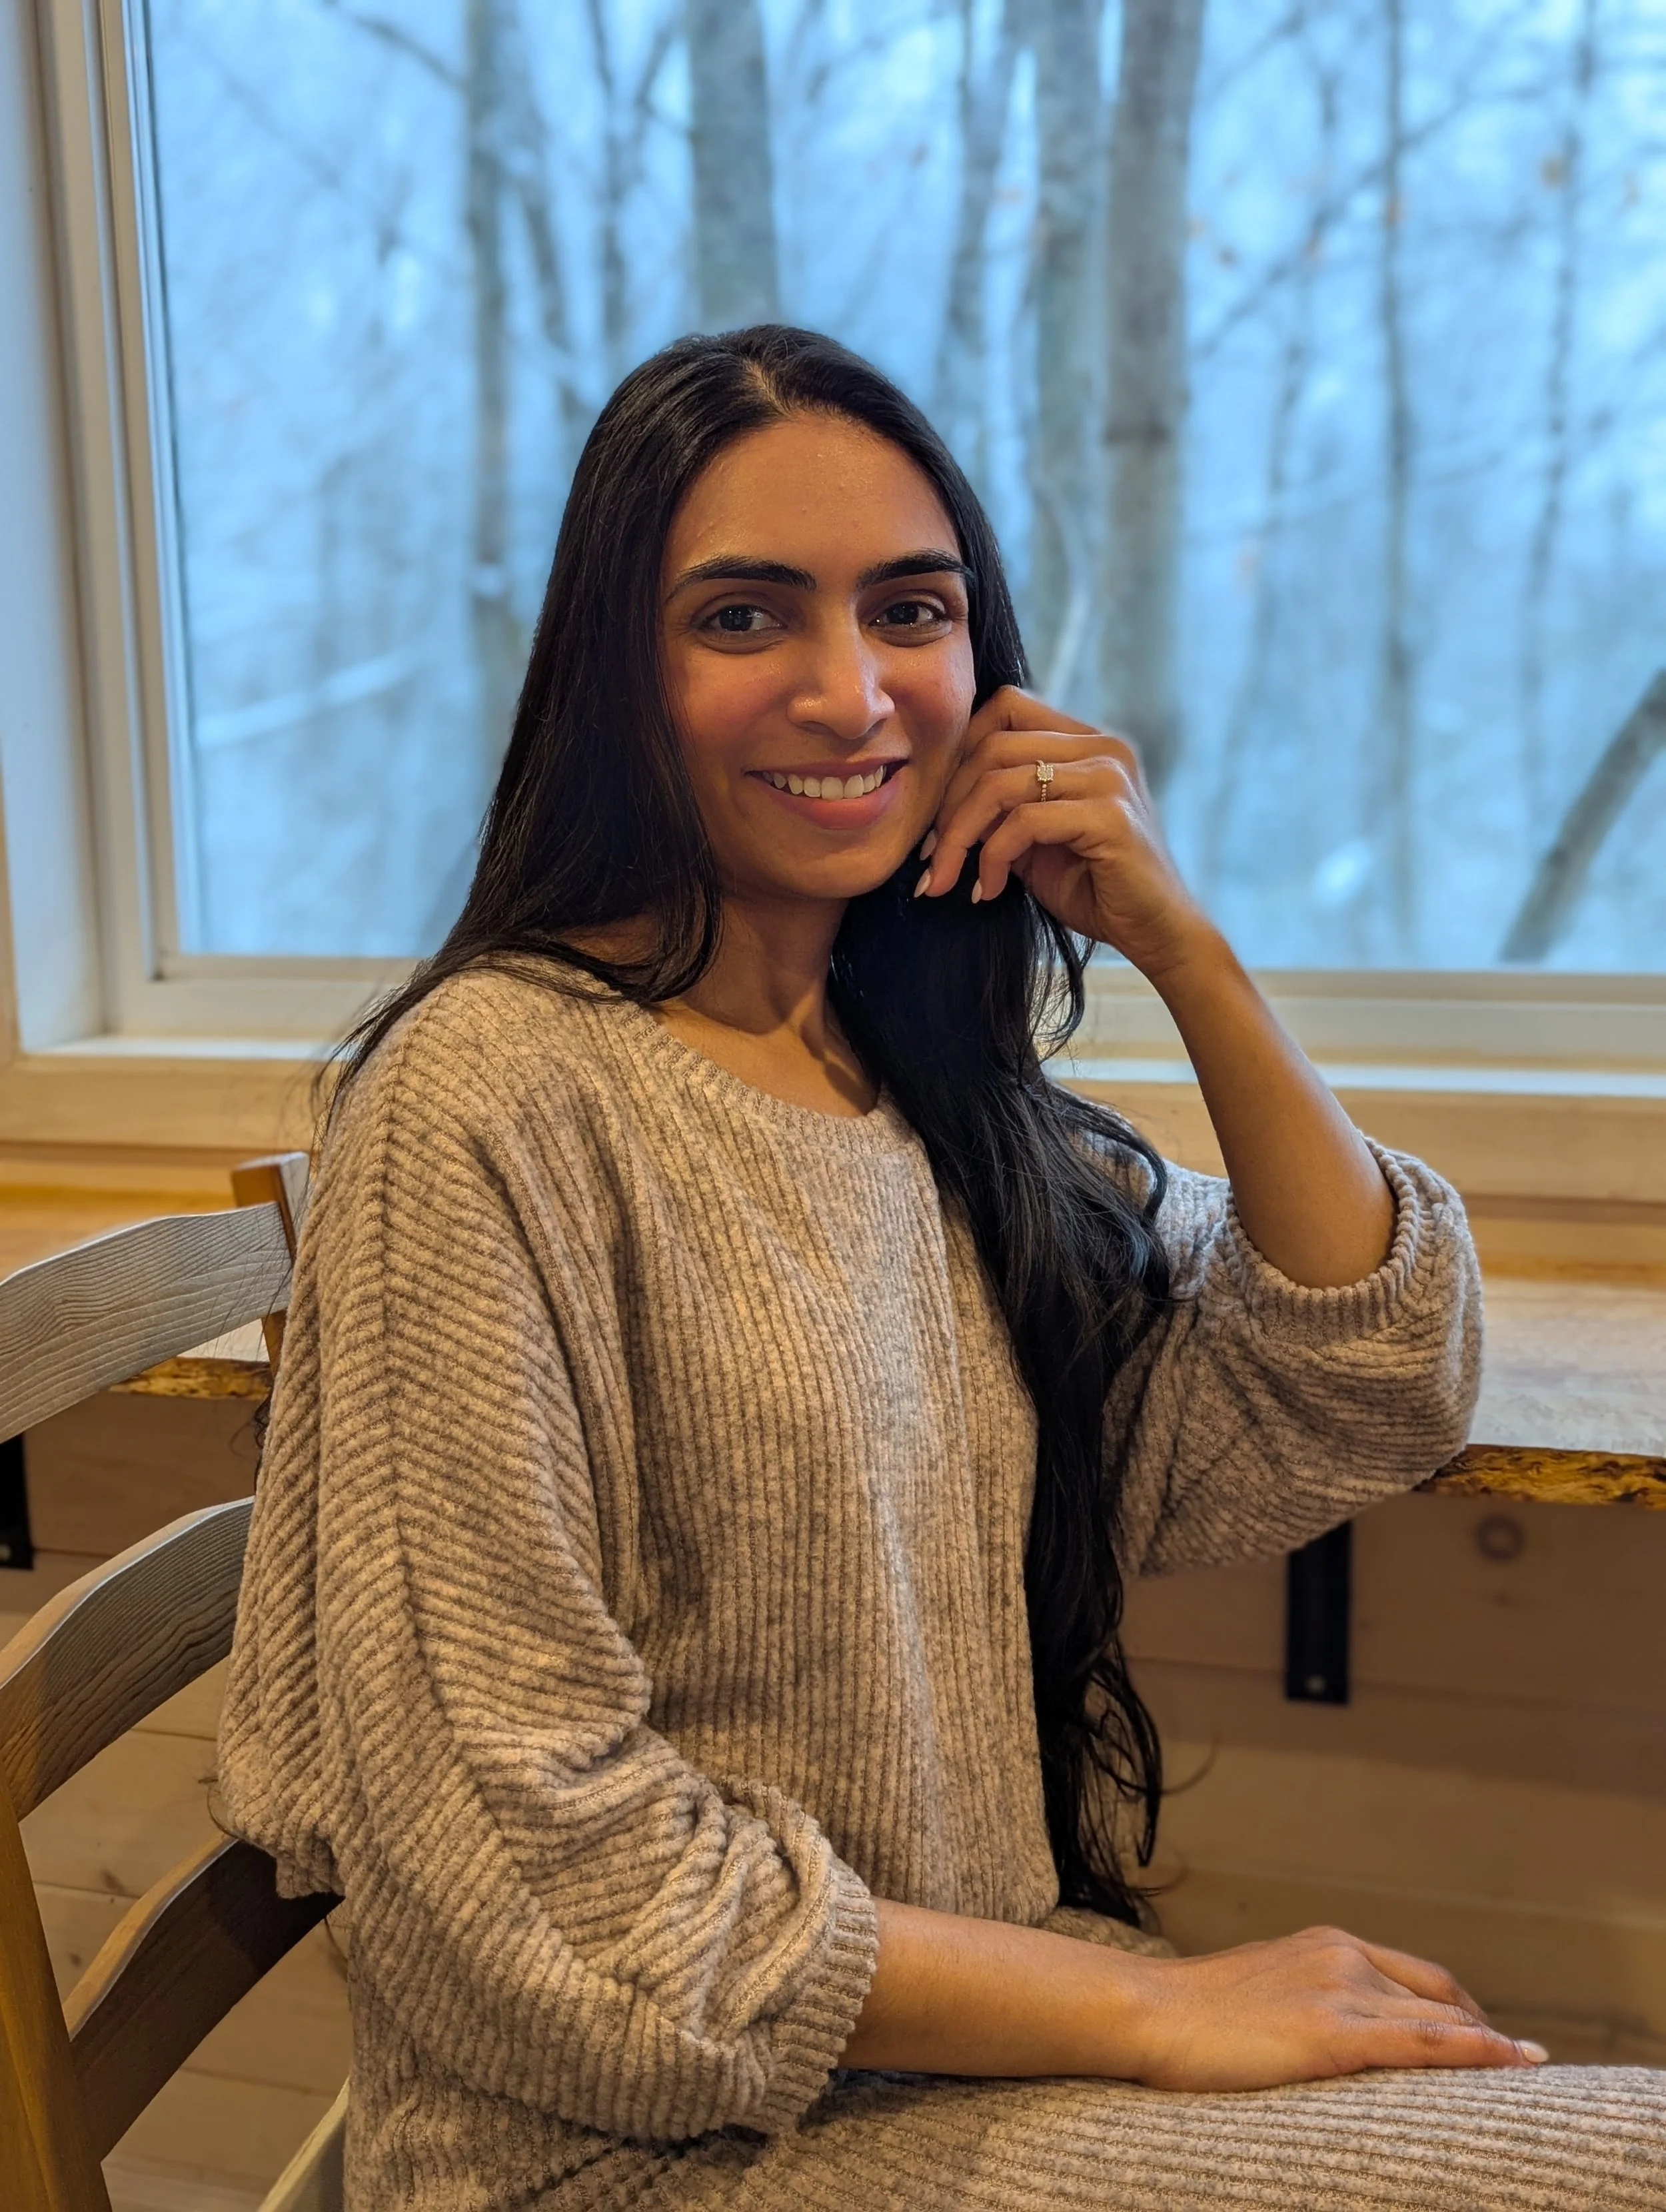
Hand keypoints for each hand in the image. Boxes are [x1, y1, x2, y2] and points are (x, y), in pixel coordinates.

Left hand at [916, 686, 1211, 982]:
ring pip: (1000, 783)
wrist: (1156, 933)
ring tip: (947, 878)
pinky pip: (1024, 821)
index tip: (937, 813)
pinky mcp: (1109, 816)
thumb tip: (940, 806)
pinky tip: (988, 891)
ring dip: (959, 836)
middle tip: (931, 857)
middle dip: (947, 806)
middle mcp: (1103, 748)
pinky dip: (992, 858)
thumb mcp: (1035, 841)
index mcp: (1087, 743)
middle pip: (993, 745)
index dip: (959, 753)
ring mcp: (1109, 777)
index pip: (1006, 706)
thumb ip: (1001, 810)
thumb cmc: (1096, 889)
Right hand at [1111, 1925, 1545, 2091]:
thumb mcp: (1263, 1993)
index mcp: (1325, 1944)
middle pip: (1437, 1994)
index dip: (1461, 2008)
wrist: (1146, 2012)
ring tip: (1528, 2072)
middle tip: (1517, 2066)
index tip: (1489, 2036)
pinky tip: (1506, 2065)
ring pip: (1437, 2019)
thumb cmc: (1191, 2016)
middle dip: (1483, 2029)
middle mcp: (1341, 1956)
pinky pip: (1421, 2042)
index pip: (1416, 1976)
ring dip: (1489, 2046)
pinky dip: (1473, 2052)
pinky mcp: (1330, 2030)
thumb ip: (1306, 2001)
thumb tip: (1328, 2034)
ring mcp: (1338, 1990)